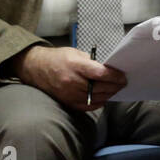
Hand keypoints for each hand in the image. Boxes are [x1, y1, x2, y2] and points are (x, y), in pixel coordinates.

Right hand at [11, 46, 125, 110]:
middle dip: (115, 86)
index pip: (100, 73)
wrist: (36, 68)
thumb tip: (109, 69)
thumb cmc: (58, 58)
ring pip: (96, 98)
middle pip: (100, 87)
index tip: (123, 76)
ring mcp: (69, 94)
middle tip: (123, 82)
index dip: (114, 76)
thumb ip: (92, 62)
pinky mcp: (67, 102)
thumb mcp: (75, 53)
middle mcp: (72, 81)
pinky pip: (88, 107)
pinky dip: (98, 102)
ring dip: (109, 94)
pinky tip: (104, 97)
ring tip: (115, 89)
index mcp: (75, 65)